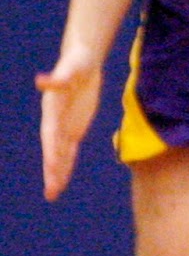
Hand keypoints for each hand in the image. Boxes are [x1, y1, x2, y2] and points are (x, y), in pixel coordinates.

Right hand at [35, 54, 102, 200]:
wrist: (81, 61)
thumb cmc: (76, 63)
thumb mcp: (71, 69)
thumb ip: (58, 78)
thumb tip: (40, 80)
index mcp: (53, 110)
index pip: (52, 135)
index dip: (52, 151)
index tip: (53, 167)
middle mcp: (55, 122)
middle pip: (53, 150)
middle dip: (52, 170)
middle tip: (51, 192)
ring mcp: (64, 126)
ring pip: (61, 154)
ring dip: (57, 173)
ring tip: (52, 194)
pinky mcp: (74, 128)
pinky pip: (70, 150)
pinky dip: (67, 165)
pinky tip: (62, 179)